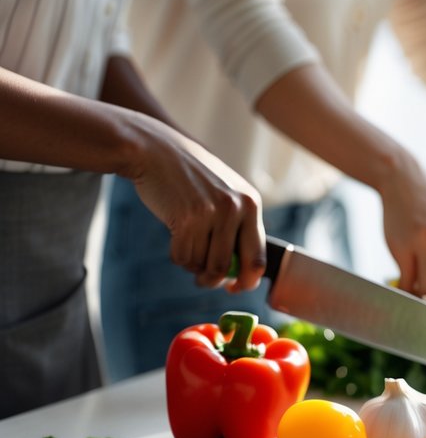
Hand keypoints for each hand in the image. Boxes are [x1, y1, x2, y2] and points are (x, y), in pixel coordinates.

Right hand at [122, 118, 265, 291]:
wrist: (154, 150)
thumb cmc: (188, 177)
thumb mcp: (224, 192)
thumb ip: (236, 226)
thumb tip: (240, 275)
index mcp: (251, 203)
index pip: (258, 258)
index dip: (247, 281)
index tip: (235, 287)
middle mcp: (236, 208)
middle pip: (227, 267)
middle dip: (213, 280)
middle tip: (203, 279)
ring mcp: (212, 213)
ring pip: (204, 265)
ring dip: (192, 265)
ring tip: (186, 247)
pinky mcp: (186, 219)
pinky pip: (183, 258)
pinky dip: (177, 256)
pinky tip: (174, 240)